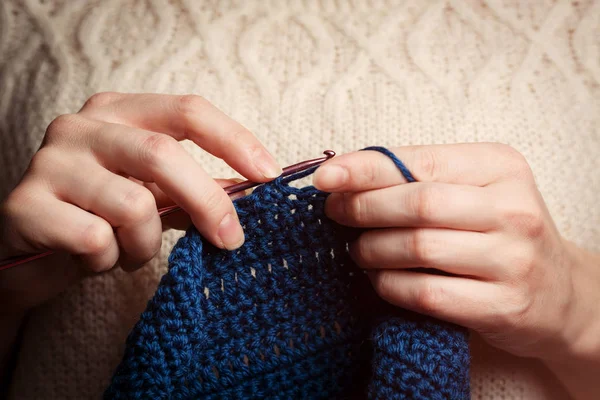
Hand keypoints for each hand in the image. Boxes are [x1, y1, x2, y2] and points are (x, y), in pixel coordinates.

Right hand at [0, 92, 280, 310]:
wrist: (29, 250)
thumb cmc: (100, 216)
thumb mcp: (154, 194)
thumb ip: (197, 187)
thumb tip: (253, 190)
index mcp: (118, 112)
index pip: (188, 110)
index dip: (234, 140)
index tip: (269, 175)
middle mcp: (81, 126)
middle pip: (164, 154)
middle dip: (208, 202)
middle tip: (232, 239)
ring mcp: (49, 162)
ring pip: (132, 206)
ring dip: (145, 243)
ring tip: (129, 250)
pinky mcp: (24, 206)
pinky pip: (97, 240)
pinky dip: (108, 261)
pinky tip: (92, 259)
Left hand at [313, 143, 599, 364]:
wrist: (561, 294)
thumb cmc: (500, 233)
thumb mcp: (475, 190)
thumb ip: (419, 177)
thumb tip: (344, 176)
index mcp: (502, 167)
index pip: (420, 161)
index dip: (365, 169)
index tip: (325, 177)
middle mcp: (514, 210)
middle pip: (418, 203)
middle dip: (363, 208)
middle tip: (335, 214)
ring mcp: (513, 260)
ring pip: (418, 248)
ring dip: (372, 249)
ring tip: (358, 250)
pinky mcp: (503, 306)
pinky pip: (426, 293)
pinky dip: (390, 285)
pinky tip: (380, 280)